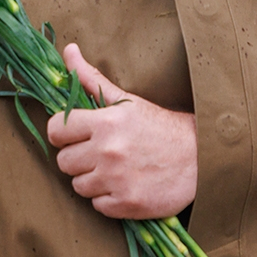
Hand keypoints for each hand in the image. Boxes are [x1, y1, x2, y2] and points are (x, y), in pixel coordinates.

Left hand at [45, 43, 196, 219]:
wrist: (202, 157)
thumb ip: (91, 78)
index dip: (63, 134)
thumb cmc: (159, 126)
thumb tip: (68, 50)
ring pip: (78, 186)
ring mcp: (118, 180)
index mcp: (105, 123)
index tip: (77, 136)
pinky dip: (108, 200)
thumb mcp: (126, 100)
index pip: (54, 131)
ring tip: (115, 170)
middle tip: (100, 154)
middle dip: (78, 158)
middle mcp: (108, 151)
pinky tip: (125, 186)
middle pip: (63, 162)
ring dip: (93, 180)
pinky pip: (97, 206)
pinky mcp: (129, 204)